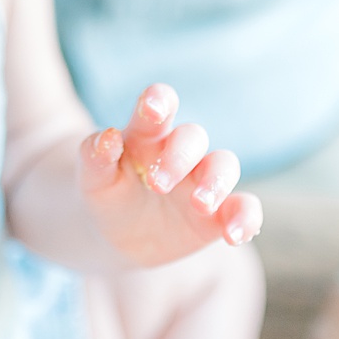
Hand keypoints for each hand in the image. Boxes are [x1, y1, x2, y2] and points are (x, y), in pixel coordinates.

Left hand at [79, 83, 262, 267]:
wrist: (114, 235)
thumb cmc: (104, 195)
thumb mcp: (92, 179)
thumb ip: (95, 157)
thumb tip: (108, 137)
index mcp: (146, 136)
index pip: (158, 106)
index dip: (159, 101)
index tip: (152, 106)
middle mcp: (179, 153)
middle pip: (193, 137)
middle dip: (179, 156)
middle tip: (157, 184)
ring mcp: (201, 181)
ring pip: (224, 166)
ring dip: (216, 183)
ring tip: (199, 205)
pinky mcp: (218, 214)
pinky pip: (244, 208)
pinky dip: (246, 219)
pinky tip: (234, 236)